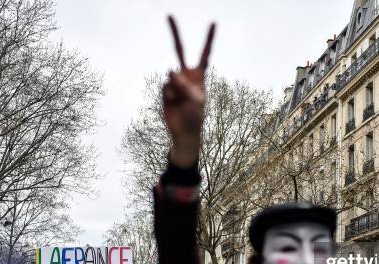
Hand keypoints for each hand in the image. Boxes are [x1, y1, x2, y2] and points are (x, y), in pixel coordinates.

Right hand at [163, 16, 214, 167]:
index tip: (213, 22)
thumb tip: (170, 71)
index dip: (208, 39)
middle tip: (169, 15)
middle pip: (180, 50)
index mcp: (199, 76)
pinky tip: (174, 104)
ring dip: (176, 90)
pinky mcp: (165, 90)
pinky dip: (169, 96)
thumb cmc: (195, 117)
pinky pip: (165, 87)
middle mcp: (186, 75)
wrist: (184, 132)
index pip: (204, 54)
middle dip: (175, 33)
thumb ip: (185, 85)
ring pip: (170, 77)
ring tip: (182, 103)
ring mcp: (175, 81)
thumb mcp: (196, 101)